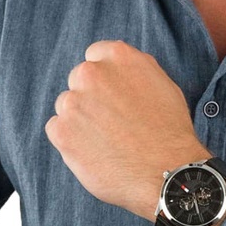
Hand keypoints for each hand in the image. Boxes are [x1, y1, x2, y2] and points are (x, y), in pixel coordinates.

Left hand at [45, 40, 208, 219]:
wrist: (167, 171)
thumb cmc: (169, 130)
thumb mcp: (162, 83)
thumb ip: (134, 68)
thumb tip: (116, 67)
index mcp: (118, 56)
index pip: (95, 55)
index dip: (104, 76)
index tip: (111, 92)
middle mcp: (92, 73)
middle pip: (78, 78)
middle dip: (90, 96)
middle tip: (111, 120)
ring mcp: (74, 102)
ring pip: (66, 105)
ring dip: (80, 118)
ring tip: (106, 139)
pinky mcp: (61, 131)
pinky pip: (56, 129)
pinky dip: (70, 140)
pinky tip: (95, 150)